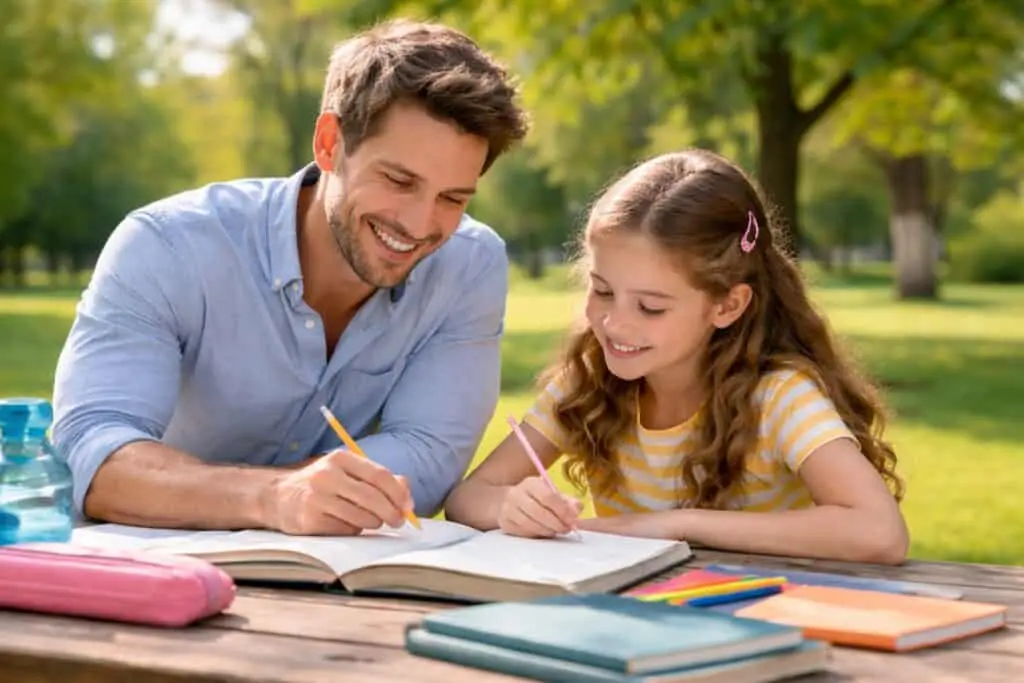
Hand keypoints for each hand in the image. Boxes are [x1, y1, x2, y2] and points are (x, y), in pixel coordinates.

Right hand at [260, 449, 413, 535]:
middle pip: (373, 497)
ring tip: (369, 521)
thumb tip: (406, 494)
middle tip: (398, 521)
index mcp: (340, 458)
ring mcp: (317, 498)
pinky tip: (345, 523)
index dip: (398, 493)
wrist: (278, 497)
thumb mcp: (347, 472)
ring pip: (362, 517)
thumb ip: (378, 479)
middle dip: (392, 513)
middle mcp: (327, 475)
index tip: (408, 505)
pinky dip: (353, 530)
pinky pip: (346, 530)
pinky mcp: (310, 520)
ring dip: (373, 523)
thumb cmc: (323, 485)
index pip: (380, 475)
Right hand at [497, 476, 582, 537]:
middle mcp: (516, 494)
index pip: (548, 496)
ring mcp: (508, 509)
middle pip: (539, 512)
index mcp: (530, 483)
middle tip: (567, 529)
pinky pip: (524, 532)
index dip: (562, 510)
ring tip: (556, 531)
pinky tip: (544, 532)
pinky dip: (537, 535)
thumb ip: (567, 501)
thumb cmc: (536, 498)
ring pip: (530, 524)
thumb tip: (577, 510)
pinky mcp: (505, 523)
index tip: (573, 520)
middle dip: (556, 523)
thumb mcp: (551, 493)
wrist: (507, 501)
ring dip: (547, 531)